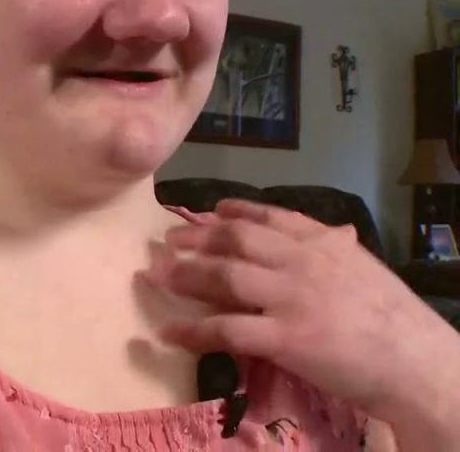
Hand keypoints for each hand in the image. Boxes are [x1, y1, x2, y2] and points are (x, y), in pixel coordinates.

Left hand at [141, 199, 459, 447]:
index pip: (271, 217)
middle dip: (197, 238)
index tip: (210, 210)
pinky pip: (227, 329)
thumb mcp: (367, 272)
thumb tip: (335, 234)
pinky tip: (168, 334)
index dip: (236, 211)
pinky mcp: (285, 337)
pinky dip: (192, 331)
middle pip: (237, 240)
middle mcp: (302, 262)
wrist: (419, 363)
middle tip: (168, 241)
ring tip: (155, 276)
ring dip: (184, 275)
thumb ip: (340, 251)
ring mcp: (291, 298)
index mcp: (325, 244)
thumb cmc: (396, 322)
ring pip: (224, 276)